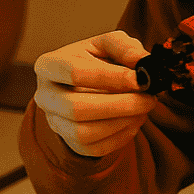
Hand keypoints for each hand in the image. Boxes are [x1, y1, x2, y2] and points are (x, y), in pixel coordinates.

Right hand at [33, 31, 157, 156]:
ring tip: (143, 108)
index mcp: (48, 66)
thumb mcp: (107, 44)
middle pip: (77, 108)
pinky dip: (121, 136)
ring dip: (123, 122)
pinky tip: (134, 120)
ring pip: (86, 133)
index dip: (109, 77)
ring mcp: (55, 123)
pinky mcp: (71, 142)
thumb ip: (125, 47)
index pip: (74, 73)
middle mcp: (45, 96)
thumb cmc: (95, 60)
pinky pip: (96, 148)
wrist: (85, 86)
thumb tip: (143, 61)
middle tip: (148, 99)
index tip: (139, 79)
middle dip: (120, 105)